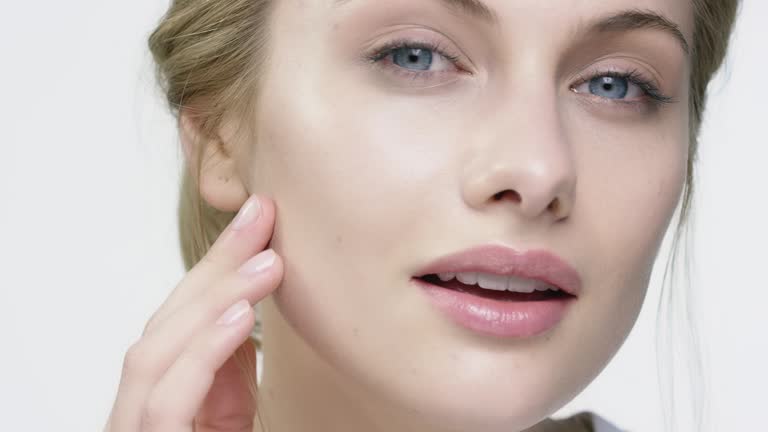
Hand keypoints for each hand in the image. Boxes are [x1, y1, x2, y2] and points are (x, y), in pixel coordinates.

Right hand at [104, 194, 281, 430]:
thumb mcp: (226, 413)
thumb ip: (225, 367)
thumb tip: (239, 309)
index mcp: (150, 394)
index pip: (176, 319)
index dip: (214, 266)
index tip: (256, 221)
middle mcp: (132, 410)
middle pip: (164, 324)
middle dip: (215, 266)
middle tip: (263, 218)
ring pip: (156, 352)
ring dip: (214, 299)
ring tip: (267, 263)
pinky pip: (166, 402)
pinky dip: (202, 353)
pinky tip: (240, 317)